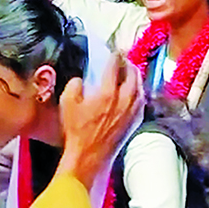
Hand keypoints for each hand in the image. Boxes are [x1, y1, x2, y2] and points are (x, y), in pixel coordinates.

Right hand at [58, 53, 143, 188]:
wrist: (89, 157)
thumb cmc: (77, 132)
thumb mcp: (67, 104)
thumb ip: (74, 85)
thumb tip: (81, 80)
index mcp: (107, 92)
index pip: (115, 65)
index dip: (114, 54)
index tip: (113, 51)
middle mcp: (124, 99)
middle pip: (133, 73)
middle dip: (128, 63)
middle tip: (123, 59)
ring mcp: (132, 111)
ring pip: (140, 87)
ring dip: (136, 77)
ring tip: (130, 73)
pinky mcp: (135, 122)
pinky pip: (142, 101)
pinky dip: (139, 92)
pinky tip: (135, 93)